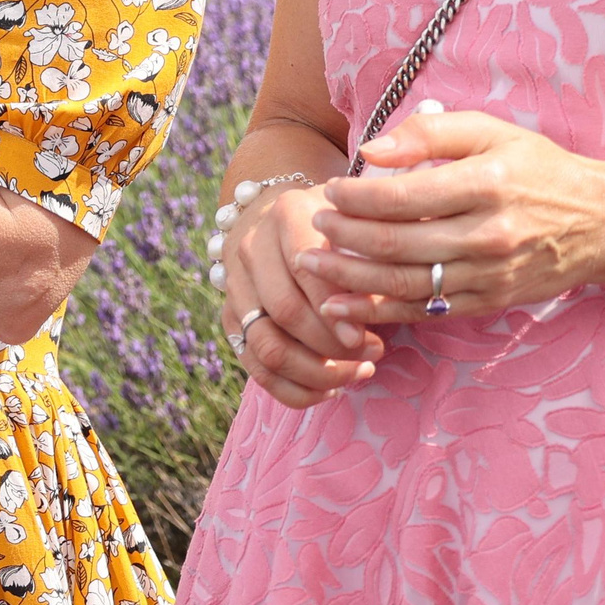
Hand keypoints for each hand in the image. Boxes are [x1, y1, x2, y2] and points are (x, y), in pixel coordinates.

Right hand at [218, 182, 383, 409]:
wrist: (283, 216)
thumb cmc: (337, 225)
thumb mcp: (358, 227)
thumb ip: (367, 262)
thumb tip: (370, 318)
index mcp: (287, 215)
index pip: (305, 270)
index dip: (334, 311)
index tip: (367, 338)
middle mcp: (253, 247)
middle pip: (285, 312)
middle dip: (332, 346)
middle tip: (373, 356)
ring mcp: (236, 284)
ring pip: (267, 346)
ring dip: (316, 373)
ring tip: (356, 374)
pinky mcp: (231, 317)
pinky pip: (256, 368)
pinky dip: (294, 390)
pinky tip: (329, 389)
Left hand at [299, 110, 604, 324]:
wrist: (601, 222)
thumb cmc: (537, 168)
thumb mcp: (491, 131)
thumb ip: (429, 133)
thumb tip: (370, 150)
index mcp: (485, 183)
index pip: (403, 196)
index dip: (356, 197)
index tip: (329, 191)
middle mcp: (487, 234)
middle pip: (397, 243)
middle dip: (344, 238)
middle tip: (312, 229)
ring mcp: (489, 274)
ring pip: (406, 284)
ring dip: (351, 278)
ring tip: (312, 265)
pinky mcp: (489, 302)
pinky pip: (426, 312)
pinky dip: (380, 312)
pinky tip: (344, 306)